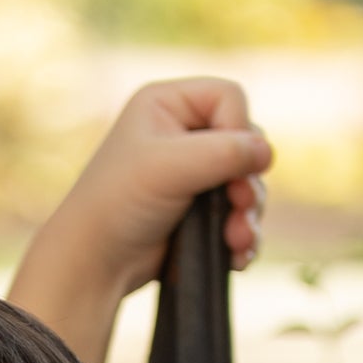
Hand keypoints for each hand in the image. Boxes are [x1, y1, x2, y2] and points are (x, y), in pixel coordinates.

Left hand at [8, 78, 270, 362]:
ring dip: (249, 215)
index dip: (238, 129)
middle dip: (247, 181)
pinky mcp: (198, 214)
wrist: (94, 264)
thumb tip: (267, 153)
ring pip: (247, 184)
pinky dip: (242, 237)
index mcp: (167, 104)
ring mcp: (192, 176)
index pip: (230, 97)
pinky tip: (236, 257)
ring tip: (237, 242)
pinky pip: (238, 216)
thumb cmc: (120, 204)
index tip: (226, 166)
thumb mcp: (170, 167)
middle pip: (245, 143)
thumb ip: (223, 152)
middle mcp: (182, 134)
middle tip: (239, 208)